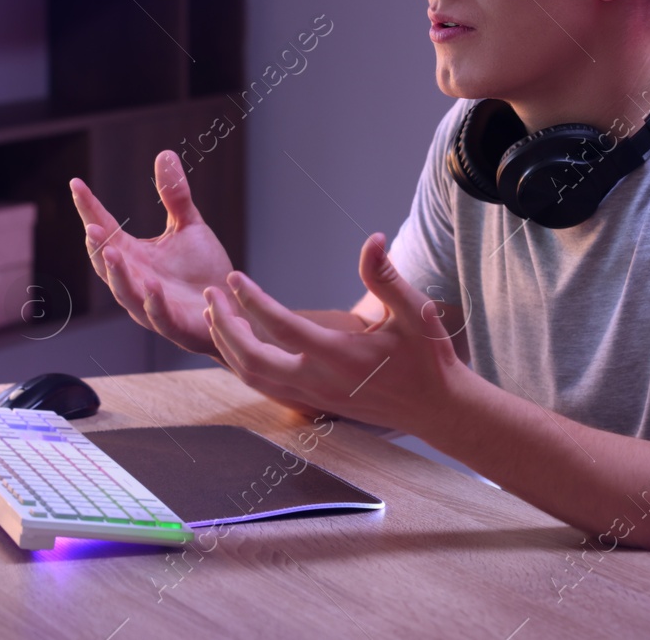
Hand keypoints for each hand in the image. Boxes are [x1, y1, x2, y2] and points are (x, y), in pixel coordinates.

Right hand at [70, 151, 235, 356]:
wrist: (232, 306)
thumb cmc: (204, 271)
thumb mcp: (189, 226)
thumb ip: (174, 195)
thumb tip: (164, 153)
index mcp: (135, 256)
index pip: (106, 230)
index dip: (89, 209)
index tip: (76, 184)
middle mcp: (136, 280)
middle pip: (107, 264)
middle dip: (96, 247)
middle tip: (91, 227)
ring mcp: (152, 305)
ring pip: (126, 292)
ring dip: (117, 274)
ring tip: (111, 253)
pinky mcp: (175, 325)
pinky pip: (159, 316)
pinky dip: (154, 302)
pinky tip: (153, 285)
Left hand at [203, 232, 467, 433]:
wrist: (438, 410)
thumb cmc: (429, 359)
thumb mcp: (416, 312)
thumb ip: (387, 277)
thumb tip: (372, 239)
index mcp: (340, 356)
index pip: (281, 328)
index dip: (252, 302)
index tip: (234, 278)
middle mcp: (320, 381)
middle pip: (252, 360)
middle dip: (224, 327)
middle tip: (211, 295)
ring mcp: (314, 396)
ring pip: (253, 378)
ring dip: (229, 347)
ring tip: (216, 315)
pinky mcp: (314, 404)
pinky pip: (265, 386)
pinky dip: (244, 363)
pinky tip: (239, 342)